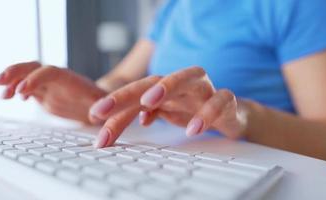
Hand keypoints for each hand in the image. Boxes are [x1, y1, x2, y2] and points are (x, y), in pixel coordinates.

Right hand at [0, 61, 106, 123]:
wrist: (105, 104)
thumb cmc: (109, 104)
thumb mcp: (110, 106)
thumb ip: (102, 108)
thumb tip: (96, 115)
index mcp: (72, 81)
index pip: (51, 72)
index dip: (36, 79)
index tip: (23, 90)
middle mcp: (59, 81)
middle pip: (35, 68)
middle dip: (16, 72)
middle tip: (0, 82)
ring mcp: (51, 87)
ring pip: (27, 76)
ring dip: (12, 80)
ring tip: (2, 92)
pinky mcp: (46, 95)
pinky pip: (28, 88)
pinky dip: (15, 89)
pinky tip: (8, 97)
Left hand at [89, 66, 246, 146]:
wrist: (231, 113)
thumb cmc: (194, 109)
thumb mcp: (167, 112)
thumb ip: (148, 112)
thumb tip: (128, 118)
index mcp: (165, 88)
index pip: (136, 93)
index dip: (114, 104)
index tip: (94, 118)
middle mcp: (182, 83)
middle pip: (153, 81)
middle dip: (127, 93)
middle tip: (103, 109)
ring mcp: (204, 89)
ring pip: (188, 77)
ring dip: (167, 86)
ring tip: (147, 102)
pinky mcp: (226, 99)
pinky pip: (219, 100)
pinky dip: (207, 112)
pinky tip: (193, 128)